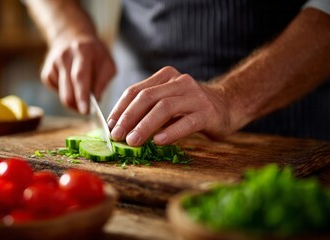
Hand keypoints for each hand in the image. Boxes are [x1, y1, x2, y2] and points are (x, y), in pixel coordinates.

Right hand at [41, 35, 115, 113]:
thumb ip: (103, 80)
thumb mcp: (107, 62)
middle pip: (68, 89)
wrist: (71, 37)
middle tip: (86, 111)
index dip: (82, 95)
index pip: (79, 76)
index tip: (86, 111)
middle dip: (77, 105)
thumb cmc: (94, 53)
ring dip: (74, 102)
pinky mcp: (46, 73)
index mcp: (81, 50)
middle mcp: (64, 56)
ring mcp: (52, 64)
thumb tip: (96, 99)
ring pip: (62, 94)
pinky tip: (72, 85)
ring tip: (83, 98)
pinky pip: (57, 92)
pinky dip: (67, 94)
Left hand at [107, 66, 234, 145]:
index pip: (136, 90)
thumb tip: (119, 128)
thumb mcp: (167, 102)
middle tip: (117, 136)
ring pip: (165, 108)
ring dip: (145, 126)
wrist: (228, 105)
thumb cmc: (190, 107)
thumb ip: (147, 110)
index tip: (109, 126)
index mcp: (165, 77)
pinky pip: (186, 122)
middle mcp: (180, 82)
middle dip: (129, 117)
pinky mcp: (208, 113)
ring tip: (133, 141)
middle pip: (147, 97)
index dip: (120, 108)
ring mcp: (195, 96)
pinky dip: (171, 132)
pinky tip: (158, 141)